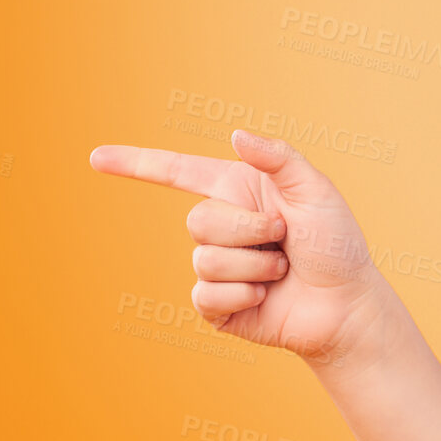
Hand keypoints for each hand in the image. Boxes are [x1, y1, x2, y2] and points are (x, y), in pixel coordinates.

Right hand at [89, 129, 392, 364]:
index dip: (136, 164)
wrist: (345, 304)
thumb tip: (236, 135)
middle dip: (249, 229)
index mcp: (240, 190)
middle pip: (198, 221)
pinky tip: (267, 297)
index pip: (178, 173)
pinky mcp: (216, 306)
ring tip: (283, 270)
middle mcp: (224, 225)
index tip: (95, 158)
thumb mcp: (316, 191)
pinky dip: (245, 295)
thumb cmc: (337, 244)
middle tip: (285, 238)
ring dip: (255, 265)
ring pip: (205, 259)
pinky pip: (207, 295)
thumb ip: (279, 158)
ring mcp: (217, 266)